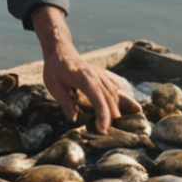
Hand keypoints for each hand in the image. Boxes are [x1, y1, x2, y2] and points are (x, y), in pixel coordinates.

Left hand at [30, 6, 139, 131]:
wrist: (60, 49)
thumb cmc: (55, 68)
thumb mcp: (54, 86)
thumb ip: (65, 102)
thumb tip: (74, 119)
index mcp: (84, 78)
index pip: (98, 99)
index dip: (103, 116)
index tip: (102, 130)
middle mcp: (95, 76)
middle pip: (109, 98)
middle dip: (111, 116)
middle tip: (108, 132)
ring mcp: (100, 74)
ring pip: (113, 93)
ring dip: (115, 109)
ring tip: (114, 124)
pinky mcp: (101, 74)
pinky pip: (113, 87)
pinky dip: (119, 97)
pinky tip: (127, 105)